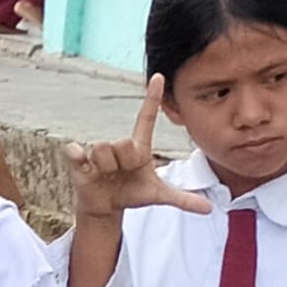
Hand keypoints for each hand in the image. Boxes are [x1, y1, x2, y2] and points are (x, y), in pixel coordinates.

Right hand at [70, 79, 215, 224]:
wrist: (106, 206)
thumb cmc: (132, 194)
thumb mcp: (158, 195)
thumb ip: (183, 199)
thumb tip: (209, 209)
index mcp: (139, 147)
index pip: (146, 117)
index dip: (152, 98)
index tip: (160, 76)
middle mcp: (120, 144)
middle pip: (123, 144)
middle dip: (123, 164)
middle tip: (122, 173)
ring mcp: (99, 150)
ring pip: (104, 149)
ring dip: (106, 168)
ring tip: (107, 175)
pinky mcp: (79, 158)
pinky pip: (76, 152)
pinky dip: (78, 159)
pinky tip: (86, 169)